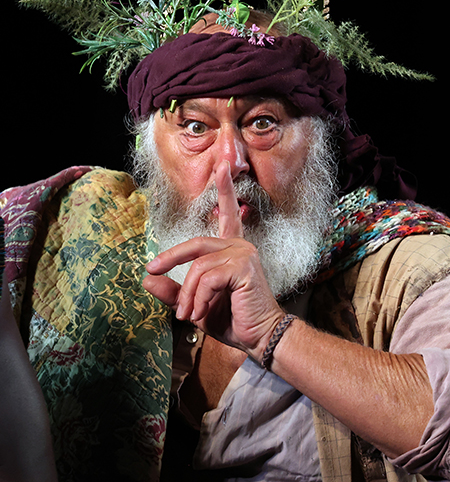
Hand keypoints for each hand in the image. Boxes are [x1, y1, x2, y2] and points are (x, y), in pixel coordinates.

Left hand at [143, 161, 284, 360]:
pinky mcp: (243, 266)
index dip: (224, 189)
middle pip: (194, 244)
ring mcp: (243, 253)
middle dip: (170, 258)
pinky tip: (200, 312)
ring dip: (187, 294)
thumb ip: (173, 292)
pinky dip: (197, 298)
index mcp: (230, 249)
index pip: (226, 214)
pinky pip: (207, 277)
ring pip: (197, 267)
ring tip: (188, 314)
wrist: (258, 337)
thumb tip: (145, 280)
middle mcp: (238, 245)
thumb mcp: (194, 304)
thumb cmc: (230, 319)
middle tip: (151, 270)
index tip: (221, 167)